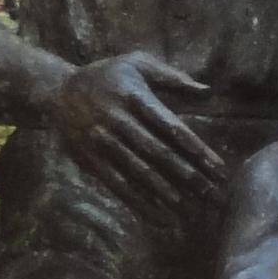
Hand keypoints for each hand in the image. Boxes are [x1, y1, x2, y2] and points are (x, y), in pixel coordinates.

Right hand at [55, 48, 221, 216]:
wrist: (58, 89)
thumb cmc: (107, 75)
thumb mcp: (137, 63)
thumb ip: (172, 77)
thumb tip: (207, 91)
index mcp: (135, 96)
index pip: (172, 128)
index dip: (197, 150)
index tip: (218, 168)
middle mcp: (119, 120)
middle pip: (159, 153)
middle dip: (189, 176)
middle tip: (213, 194)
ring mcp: (102, 141)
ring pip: (139, 172)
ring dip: (167, 192)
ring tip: (191, 209)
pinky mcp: (89, 159)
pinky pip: (117, 184)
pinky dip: (139, 202)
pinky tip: (159, 216)